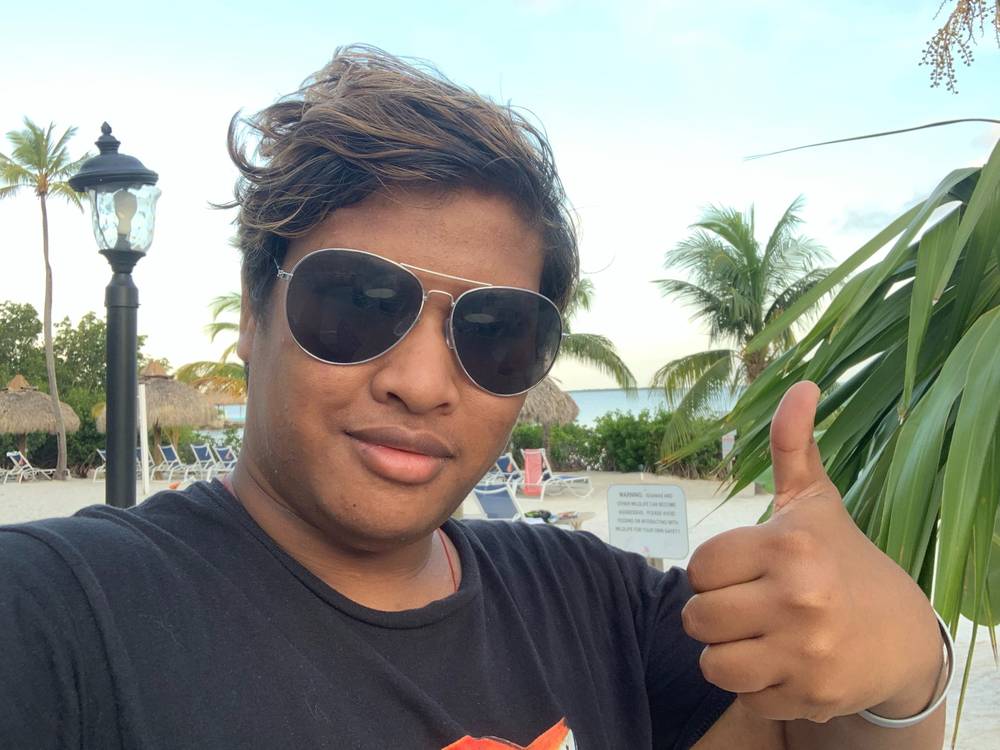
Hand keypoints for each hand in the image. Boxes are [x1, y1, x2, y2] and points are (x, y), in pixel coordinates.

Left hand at [682, 381, 942, 722]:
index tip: (745, 570)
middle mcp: (798, 599)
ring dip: (726, 653)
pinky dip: (754, 685)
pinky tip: (782, 664)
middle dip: (715, 612)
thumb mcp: (815, 503)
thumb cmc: (841, 560)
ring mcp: (805, 653)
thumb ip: (792, 446)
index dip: (715, 571)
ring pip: (711, 663)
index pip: (699, 566)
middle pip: (696, 616)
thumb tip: (800, 383)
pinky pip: (742, 696)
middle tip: (749, 606)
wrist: (900, 636)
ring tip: (757, 636)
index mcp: (789, 545)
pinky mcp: (809, 696)